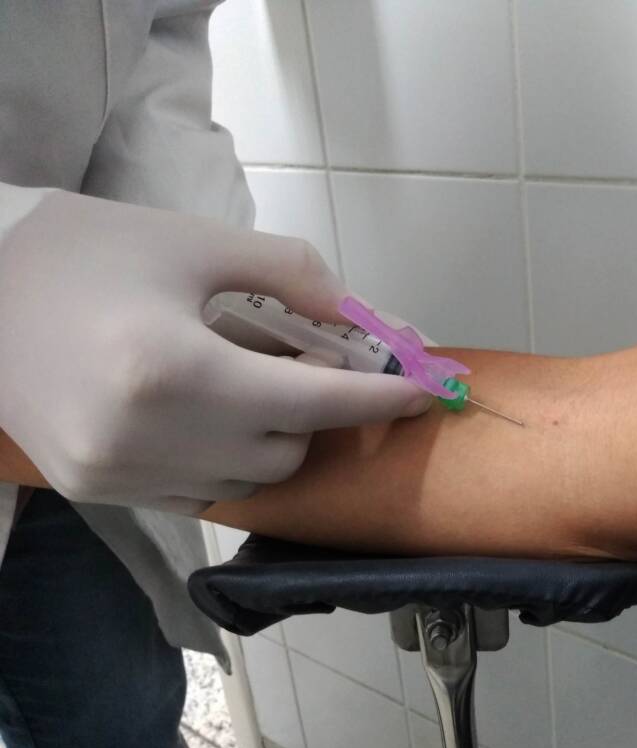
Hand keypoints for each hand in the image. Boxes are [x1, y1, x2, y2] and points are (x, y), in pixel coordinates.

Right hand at [0, 190, 430, 514]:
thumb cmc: (89, 251)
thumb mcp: (197, 244)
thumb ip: (296, 278)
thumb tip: (373, 321)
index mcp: (172, 369)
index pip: (311, 401)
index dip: (378, 397)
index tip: (426, 390)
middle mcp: (147, 440)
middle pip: (287, 450)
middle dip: (317, 409)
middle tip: (308, 361)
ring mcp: (117, 477)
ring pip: (249, 480)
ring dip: (273, 435)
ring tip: (246, 377)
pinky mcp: (98, 491)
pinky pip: (201, 491)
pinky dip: (228, 457)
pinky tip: (210, 410)